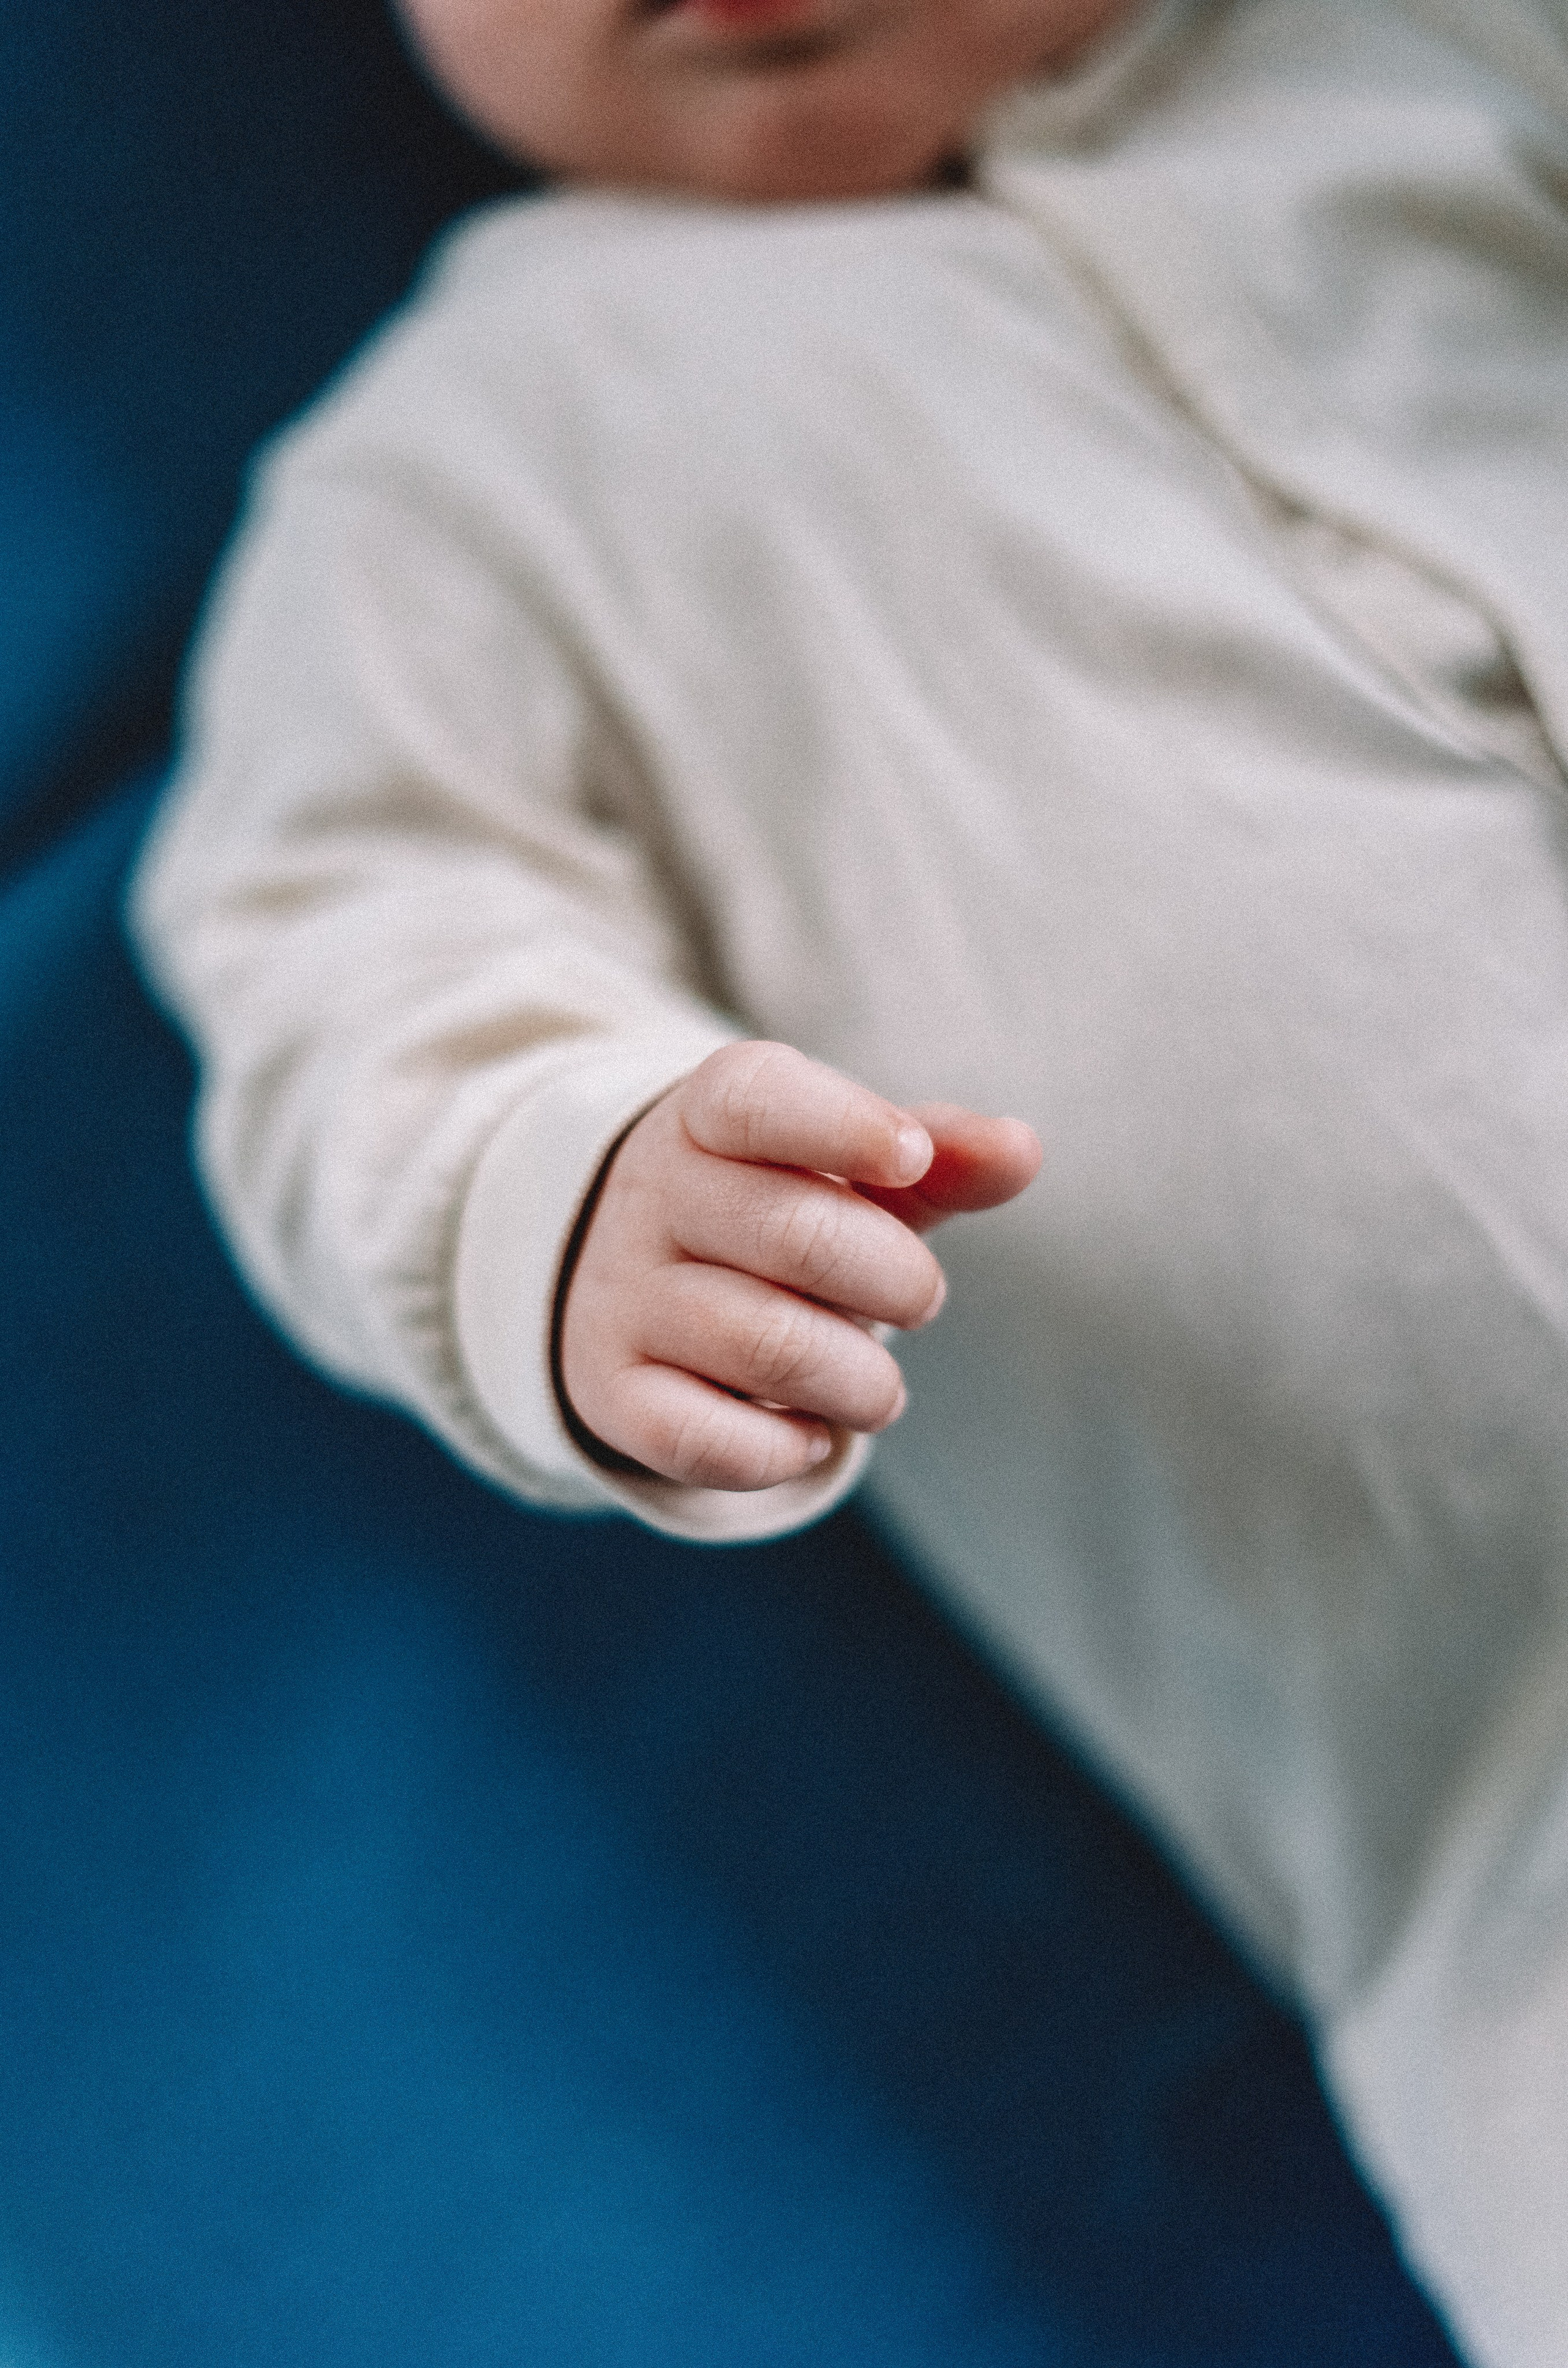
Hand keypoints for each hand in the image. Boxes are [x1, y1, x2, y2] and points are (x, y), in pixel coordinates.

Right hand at [558, 1041, 1040, 1490]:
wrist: (632, 1279)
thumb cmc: (778, 1210)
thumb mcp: (855, 1171)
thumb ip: (941, 1154)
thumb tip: (1023, 1149)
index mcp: (707, 1116)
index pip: (757, 1099)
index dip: (845, 1126)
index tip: (910, 1159)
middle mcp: (651, 1196)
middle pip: (795, 1235)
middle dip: (898, 1282)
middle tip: (921, 1302)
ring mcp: (621, 1296)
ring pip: (765, 1346)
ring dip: (861, 1383)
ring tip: (877, 1389)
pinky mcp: (610, 1392)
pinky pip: (704, 1440)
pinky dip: (783, 1452)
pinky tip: (809, 1433)